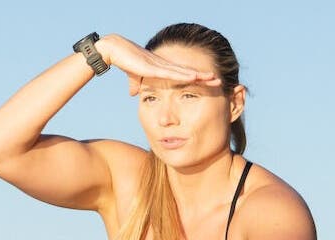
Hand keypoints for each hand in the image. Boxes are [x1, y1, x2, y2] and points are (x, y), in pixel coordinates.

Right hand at [95, 34, 221, 95]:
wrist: (115, 50)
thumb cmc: (124, 61)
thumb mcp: (133, 77)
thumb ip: (136, 84)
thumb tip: (134, 93)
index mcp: (162, 69)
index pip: (183, 75)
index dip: (196, 79)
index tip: (208, 83)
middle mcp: (165, 66)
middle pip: (188, 72)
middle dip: (204, 76)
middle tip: (219, 80)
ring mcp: (161, 65)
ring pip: (184, 72)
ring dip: (199, 76)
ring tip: (213, 78)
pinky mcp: (154, 67)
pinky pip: (173, 73)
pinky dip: (185, 75)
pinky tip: (196, 77)